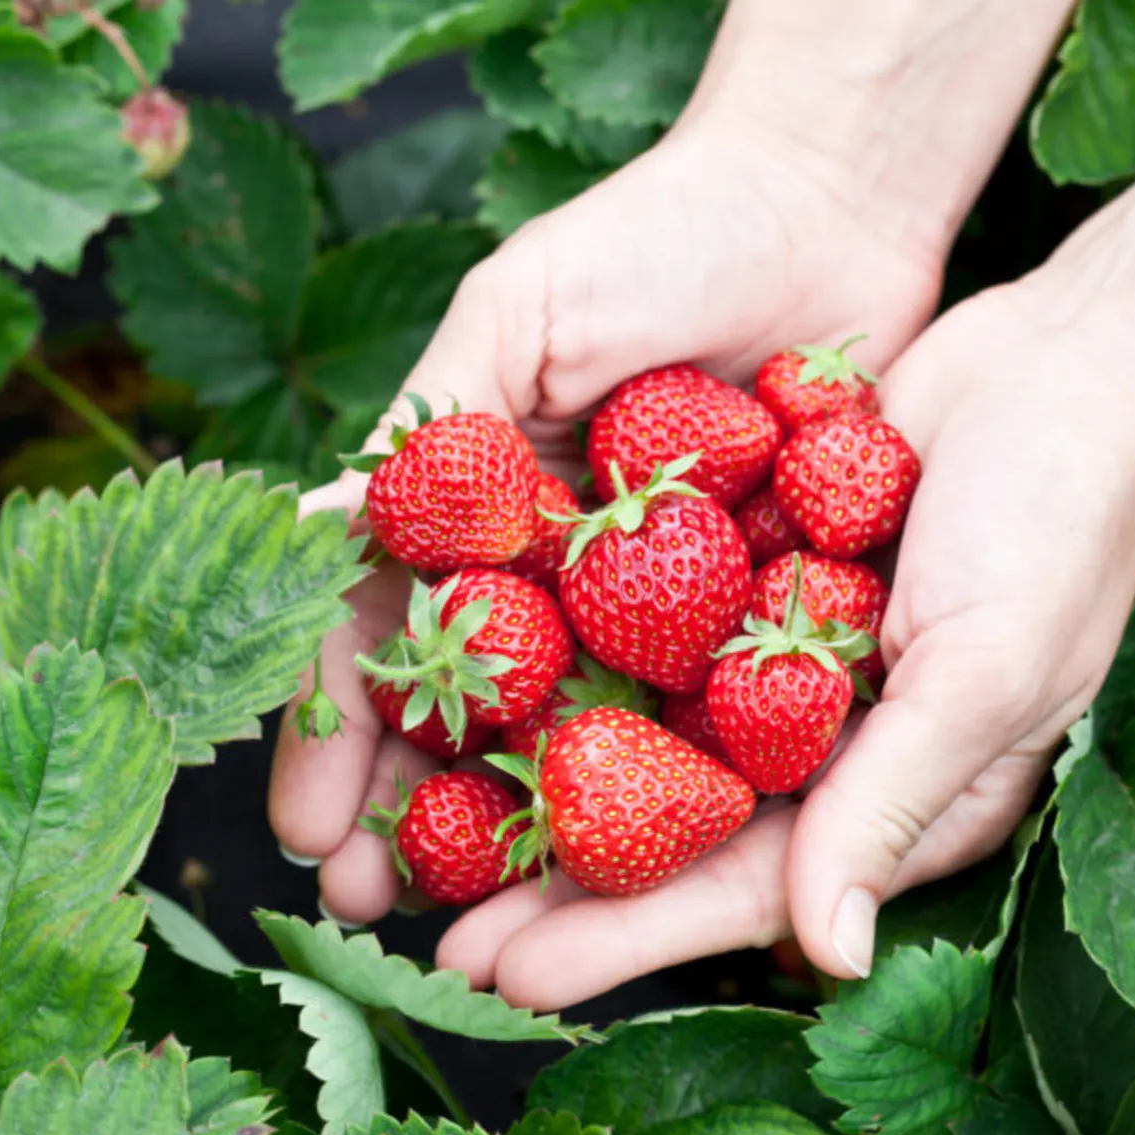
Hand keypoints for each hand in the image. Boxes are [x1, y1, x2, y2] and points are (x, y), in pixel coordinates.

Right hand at [267, 116, 949, 924]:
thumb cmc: (659, 239)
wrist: (825, 208)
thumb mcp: (516, 316)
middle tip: (375, 907)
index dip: (337, 740)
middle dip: (415, 818)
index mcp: (476, 512)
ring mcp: (654, 604)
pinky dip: (664, 789)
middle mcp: (555, 574)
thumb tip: (316, 536)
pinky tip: (631, 865)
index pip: (385, 642)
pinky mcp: (756, 614)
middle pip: (472, 718)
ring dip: (523, 839)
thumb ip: (431, 431)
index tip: (309, 834)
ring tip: (486, 925)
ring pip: (579, 740)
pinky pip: (703, 712)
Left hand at [428, 273, 1134, 1009]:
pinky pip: (645, 623)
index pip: (737, 884)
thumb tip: (830, 958)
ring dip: (538, 773)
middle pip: (664, 826)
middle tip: (428, 926)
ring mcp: (779, 657)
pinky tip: (472, 669)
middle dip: (551, 880)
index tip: (507, 971)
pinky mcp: (748, 575)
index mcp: (888, 793)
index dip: (620, 934)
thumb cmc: (1061, 530)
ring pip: (639, 732)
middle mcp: (821, 740)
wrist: (1072, 368)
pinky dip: (568, 646)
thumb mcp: (985, 675)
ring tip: (417, 817)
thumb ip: (891, 805)